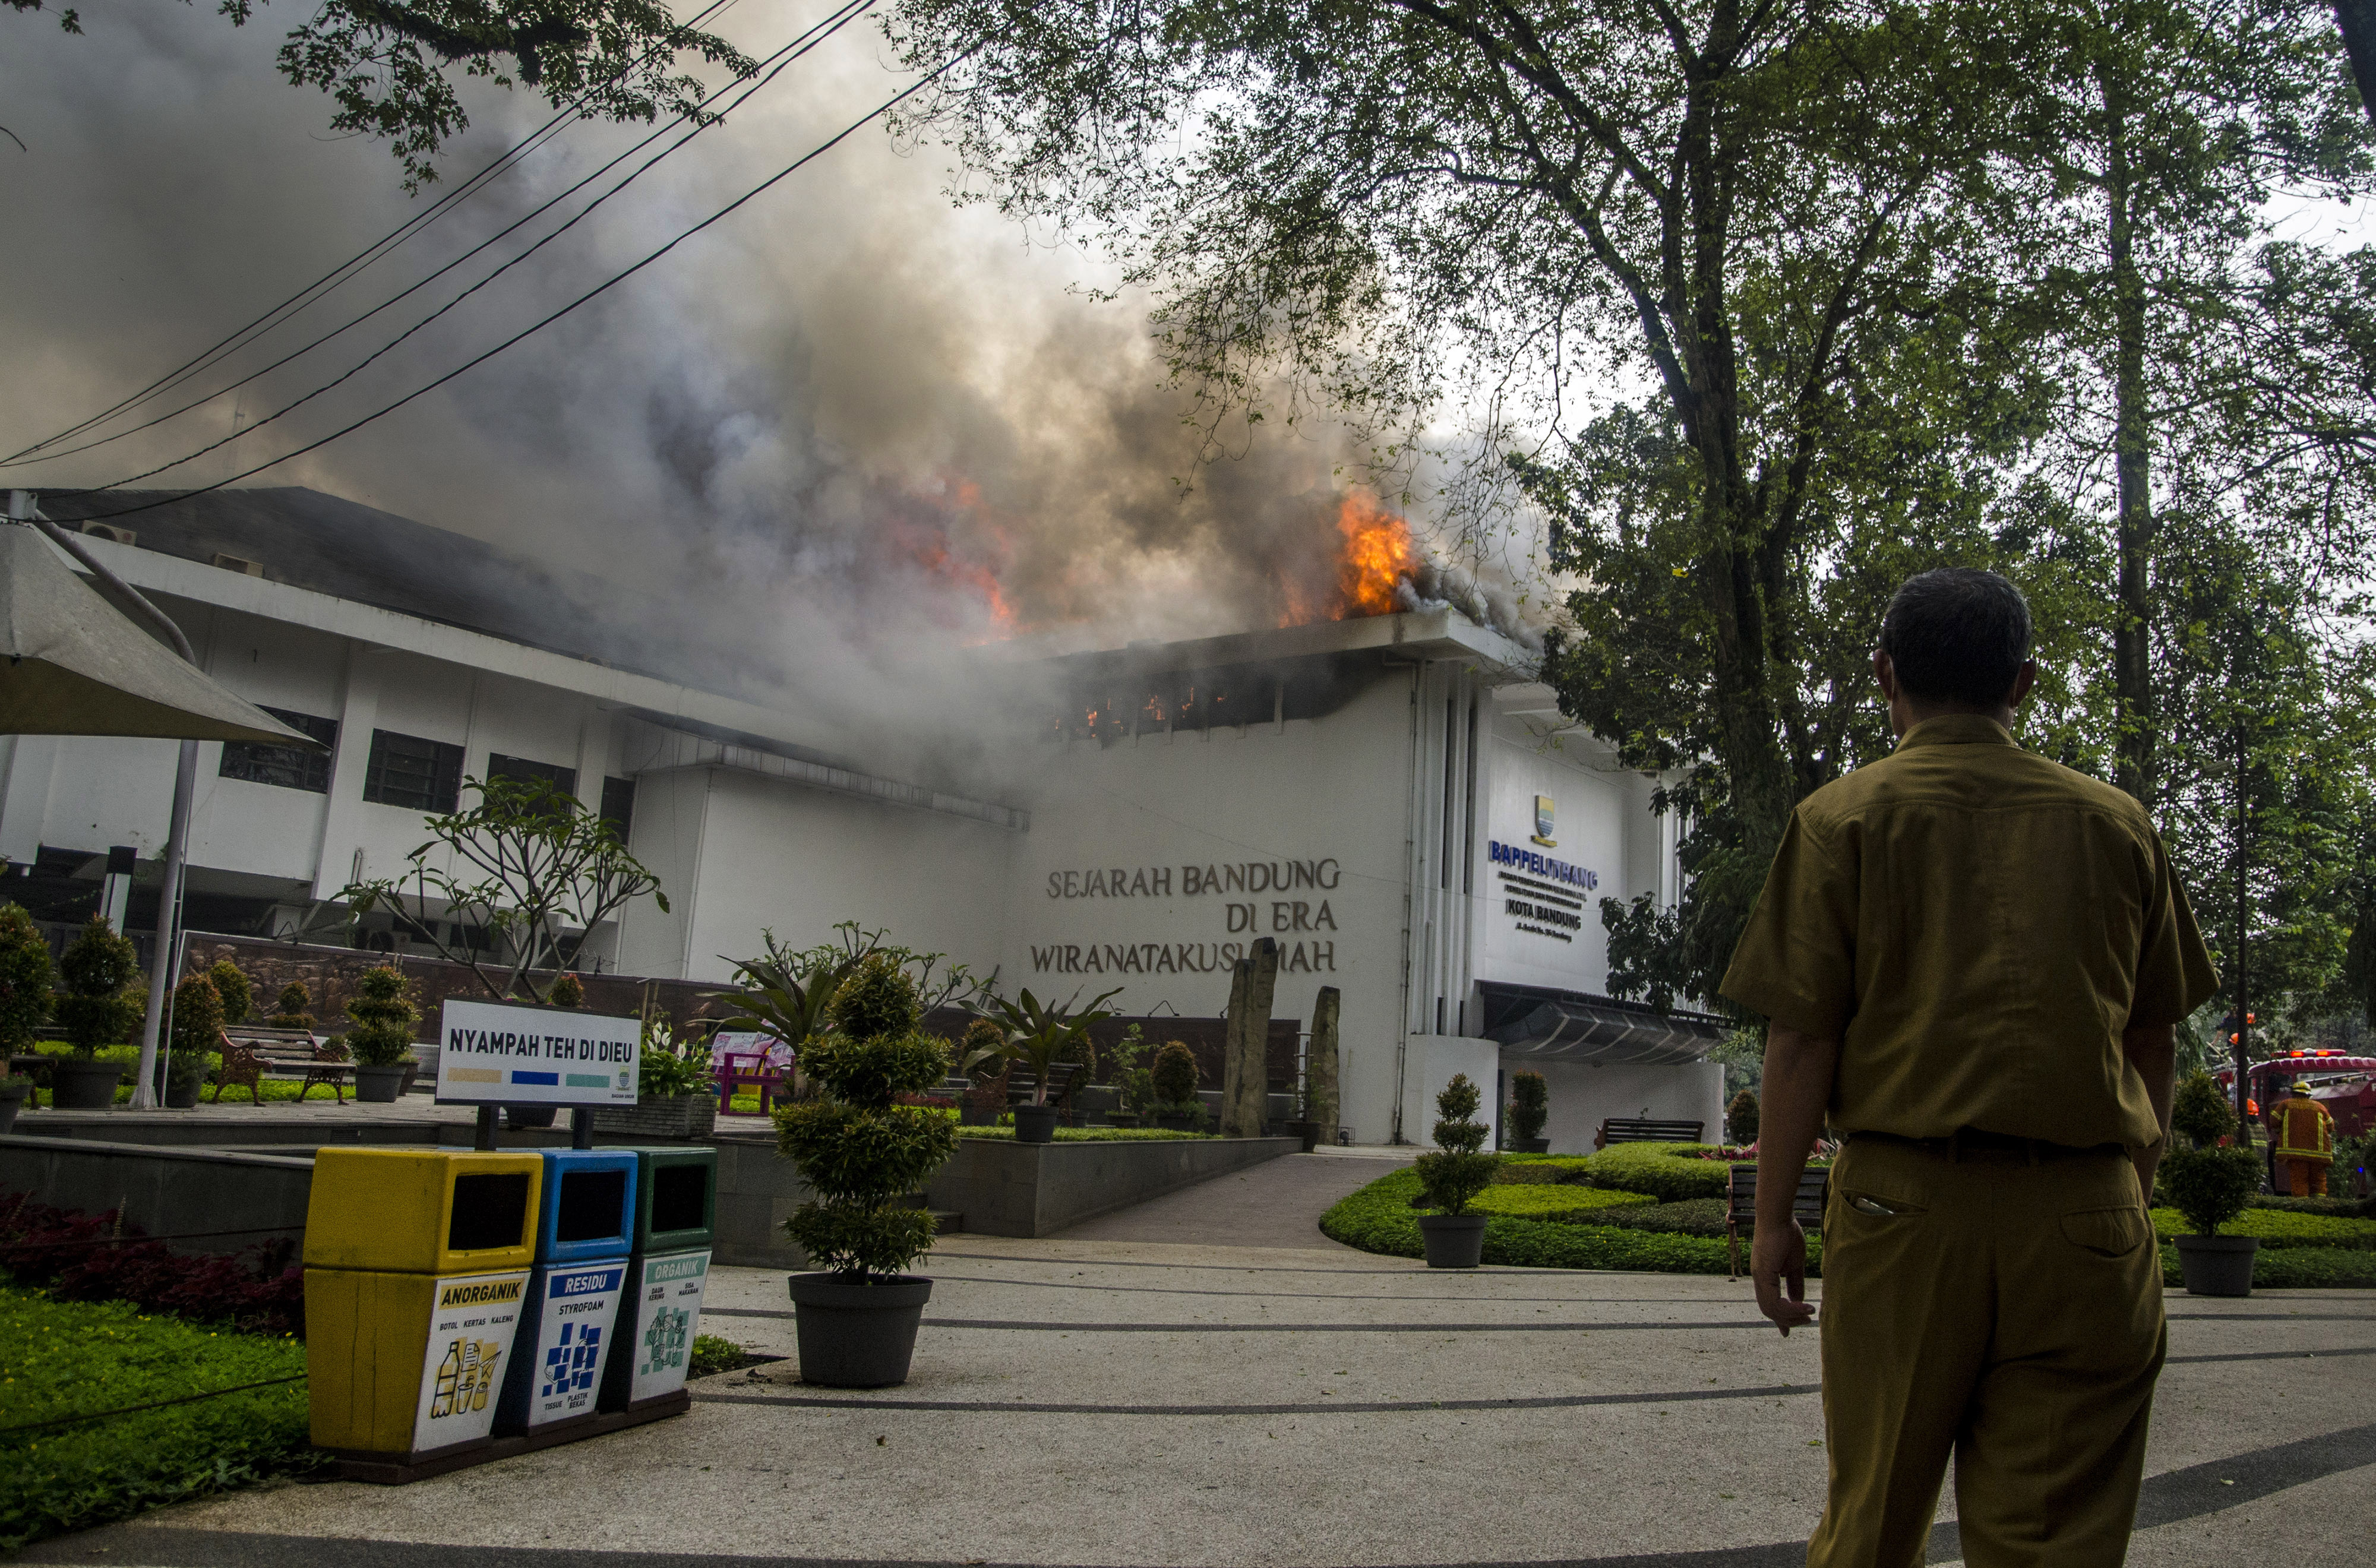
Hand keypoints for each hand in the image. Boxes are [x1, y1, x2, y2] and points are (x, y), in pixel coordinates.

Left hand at [1751, 1218, 1814, 1335]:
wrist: (1779, 1215)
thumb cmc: (1787, 1233)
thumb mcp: (1794, 1264)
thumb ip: (1795, 1283)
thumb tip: (1799, 1300)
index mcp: (1764, 1275)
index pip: (1769, 1303)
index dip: (1780, 1318)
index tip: (1788, 1331)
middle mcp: (1758, 1278)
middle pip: (1768, 1309)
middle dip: (1788, 1319)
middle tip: (1806, 1320)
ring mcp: (1759, 1276)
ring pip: (1770, 1308)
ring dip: (1790, 1316)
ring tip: (1808, 1314)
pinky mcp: (1763, 1273)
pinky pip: (1773, 1300)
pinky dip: (1789, 1308)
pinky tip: (1804, 1307)